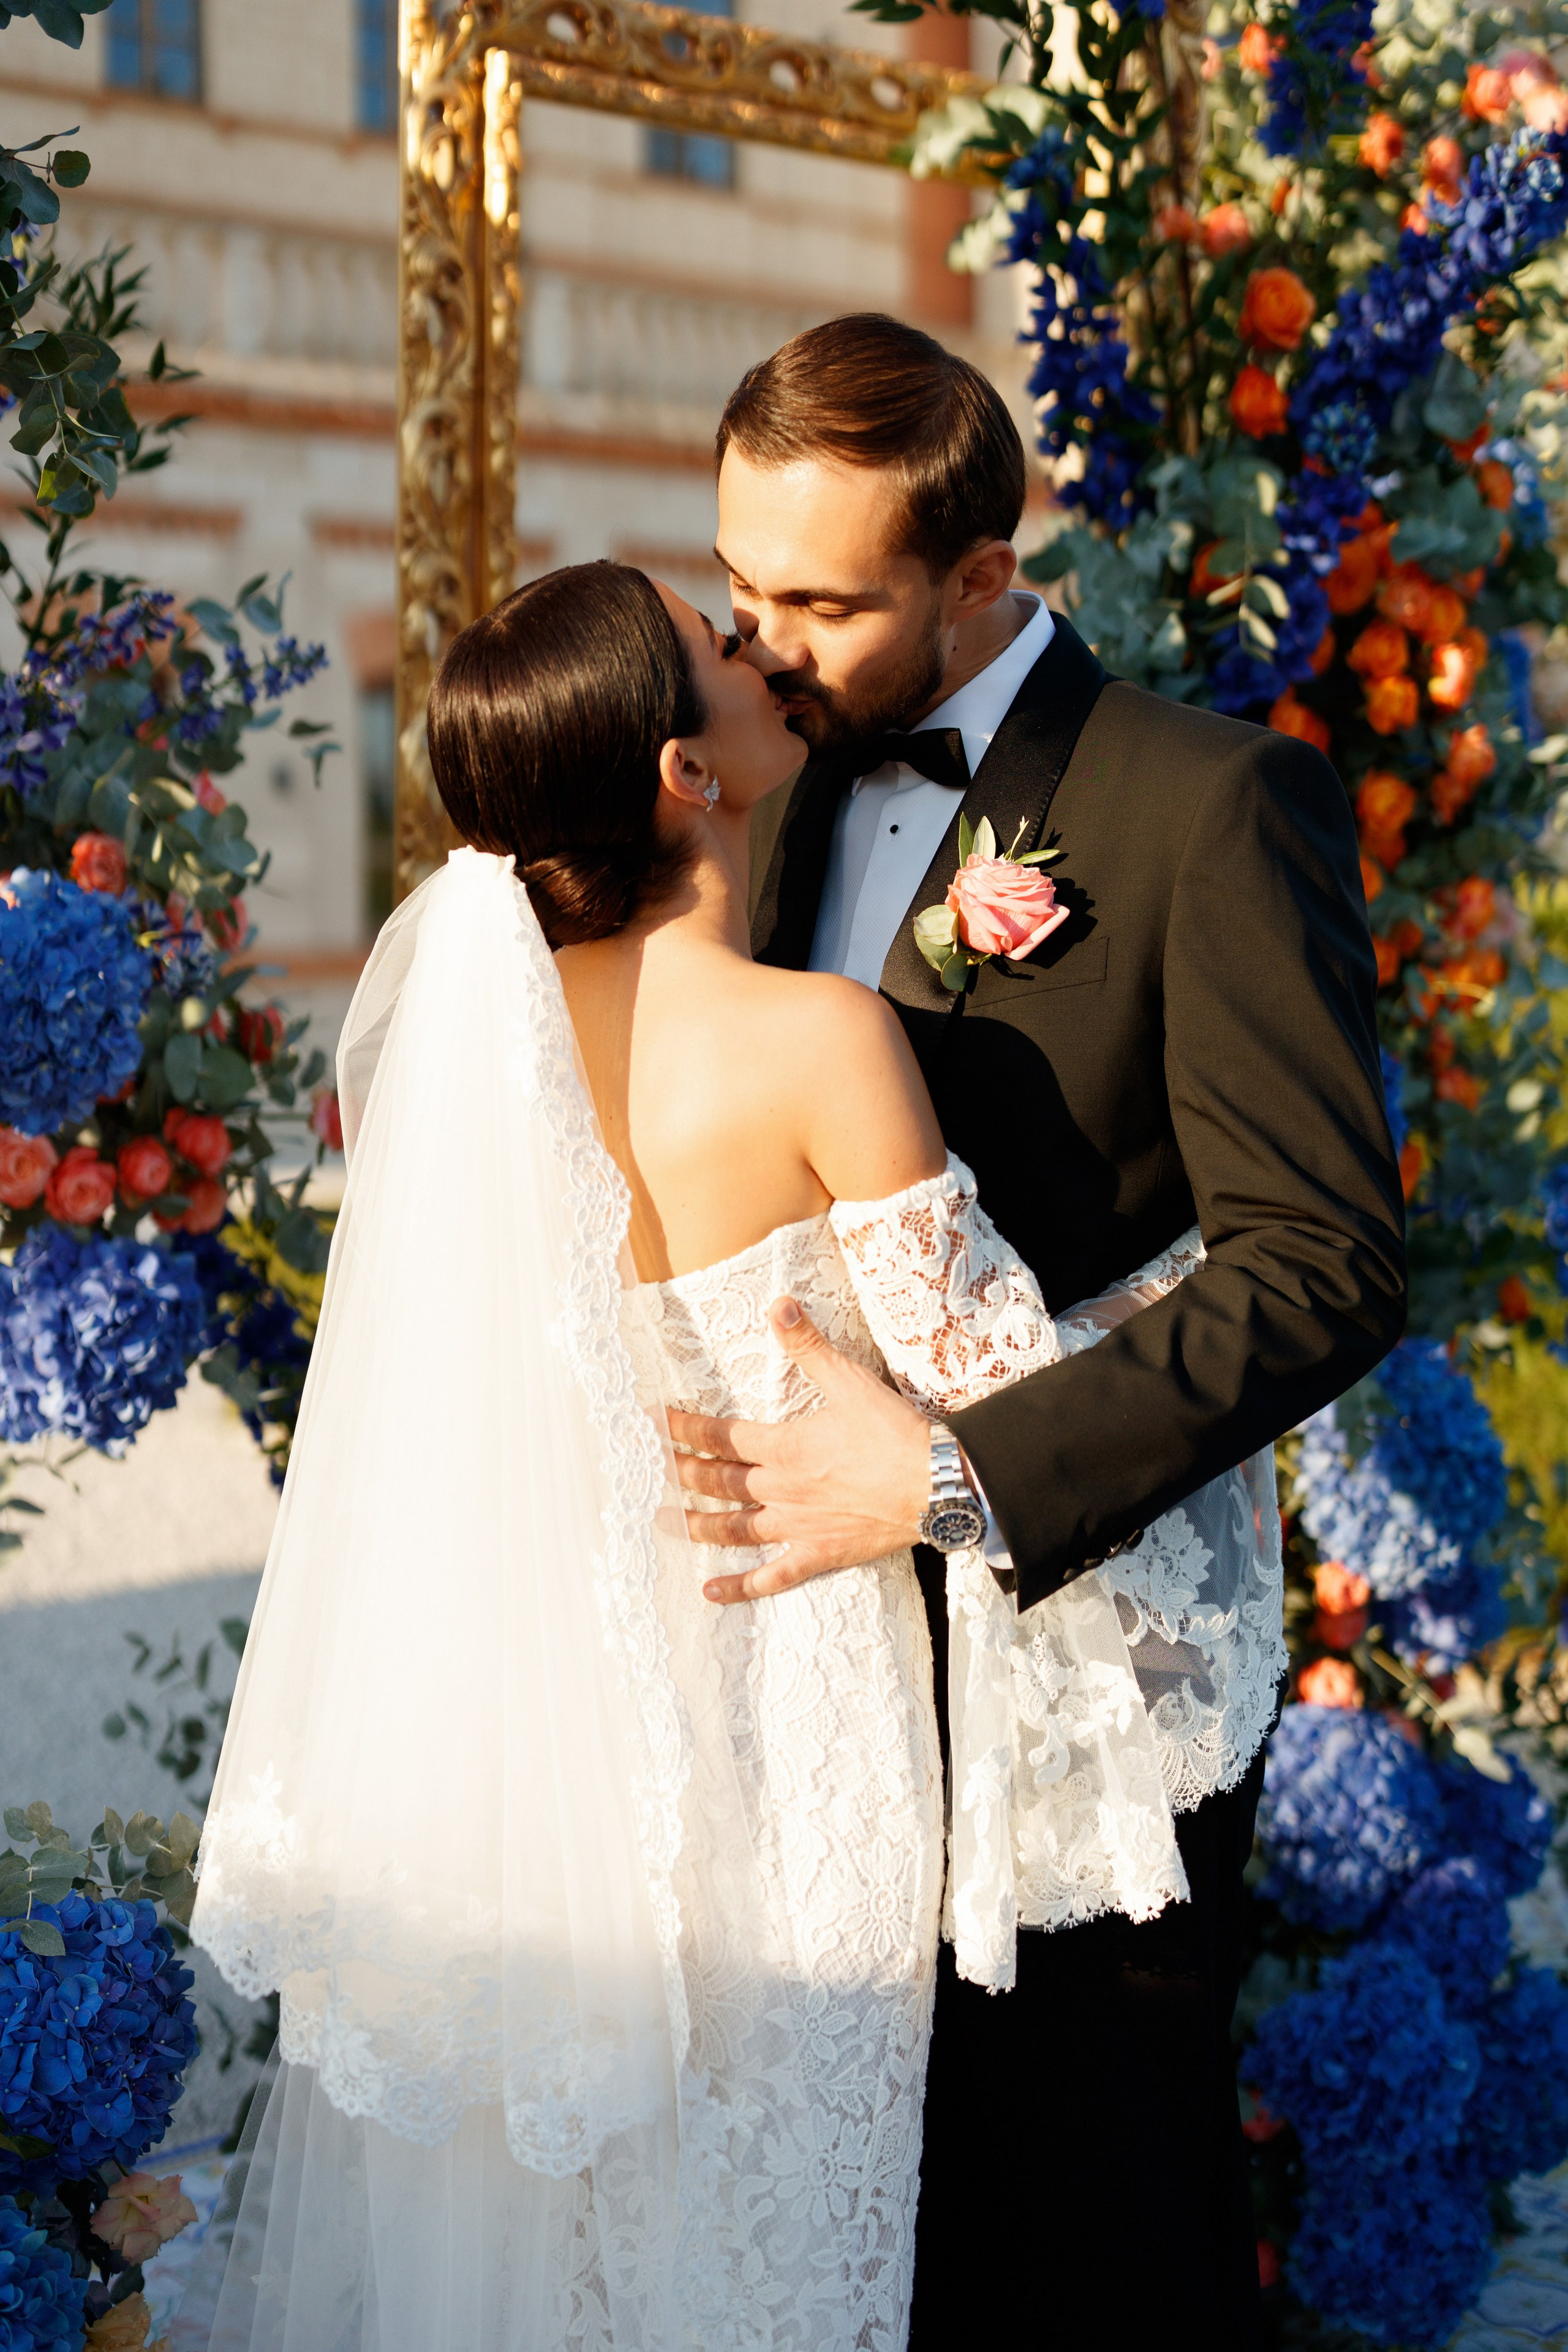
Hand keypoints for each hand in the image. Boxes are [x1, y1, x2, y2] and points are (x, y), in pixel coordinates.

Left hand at [669, 1296, 931, 1603]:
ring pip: (734, 1529)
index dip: (684, 1428)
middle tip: (654, 1468)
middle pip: (719, 1481)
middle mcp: (781, 1490)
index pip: (720, 1437)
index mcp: (784, 1448)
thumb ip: (808, 1345)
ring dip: (697, 1525)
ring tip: (666, 1522)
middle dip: (683, 1472)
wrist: (937, 1484)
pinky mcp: (818, 1554)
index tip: (655, 1421)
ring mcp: (797, 1526)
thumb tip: (778, 1304)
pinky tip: (712, 1593)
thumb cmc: (895, 1432)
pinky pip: (771, 1576)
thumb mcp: (849, 1380)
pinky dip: (740, 1587)